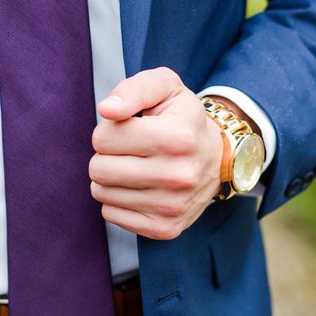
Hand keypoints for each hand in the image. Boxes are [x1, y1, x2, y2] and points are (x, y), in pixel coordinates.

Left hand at [89, 67, 223, 240]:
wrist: (216, 156)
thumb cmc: (181, 117)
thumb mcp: (164, 87)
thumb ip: (133, 90)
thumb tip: (107, 110)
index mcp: (178, 137)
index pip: (103, 138)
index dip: (109, 129)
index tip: (131, 128)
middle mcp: (179, 175)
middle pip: (99, 168)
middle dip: (107, 154)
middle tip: (131, 149)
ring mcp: (173, 207)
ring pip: (101, 192)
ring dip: (112, 177)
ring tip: (136, 166)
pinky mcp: (164, 228)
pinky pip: (110, 214)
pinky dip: (118, 199)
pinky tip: (140, 187)